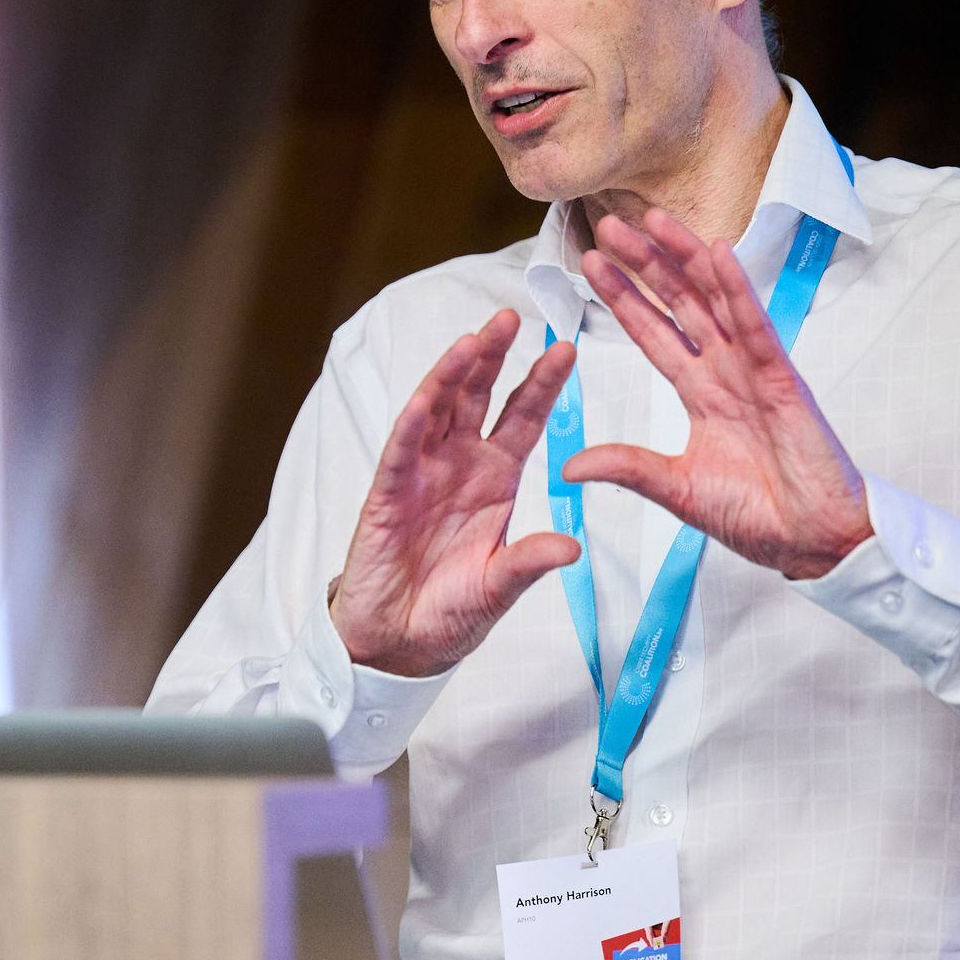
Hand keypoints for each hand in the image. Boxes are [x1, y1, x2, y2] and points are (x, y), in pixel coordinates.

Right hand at [329, 310, 582, 675]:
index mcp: (495, 479)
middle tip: (512, 317)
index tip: (566, 349)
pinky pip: (401, 452)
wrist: (399, 642)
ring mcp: (422, 474)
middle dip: (495, 357)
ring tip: (472, 341)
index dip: (542, 384)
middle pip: (479, 398)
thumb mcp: (500, 587)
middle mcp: (460, 465)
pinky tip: (425, 400)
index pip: (522, 418)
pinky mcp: (388, 493)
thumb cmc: (449, 611)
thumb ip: (530, 562)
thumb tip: (572, 547)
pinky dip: (412, 425)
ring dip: (452, 375)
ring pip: (438, 412)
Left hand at [565, 210, 871, 580]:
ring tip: (652, 219)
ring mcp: (755, 371)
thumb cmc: (758, 517)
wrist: (812, 544)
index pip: (655, 333)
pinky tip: (718, 253)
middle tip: (608, 225)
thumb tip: (570, 466)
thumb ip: (629, 468)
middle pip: (678, 304)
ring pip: (714, 301)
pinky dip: (738, 290)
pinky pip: (757, 326)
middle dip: (644, 265)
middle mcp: (726, 372)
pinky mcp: (783, 381)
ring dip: (684, 258)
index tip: (592, 264)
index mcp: (703, 394)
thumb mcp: (677, 489)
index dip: (624, 298)